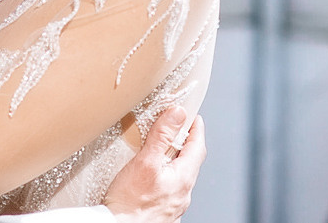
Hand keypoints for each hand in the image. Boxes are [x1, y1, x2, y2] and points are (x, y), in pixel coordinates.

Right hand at [103, 107, 205, 222]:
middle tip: (177, 129)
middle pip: (190, 162)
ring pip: (180, 177)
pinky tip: (151, 178)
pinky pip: (170, 190)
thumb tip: (177, 114)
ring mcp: (174, 206)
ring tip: (160, 152)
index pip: (198, 147)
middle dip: (185, 144)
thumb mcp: (145, 161)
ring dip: (174, 162)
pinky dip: (165, 178)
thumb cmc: (129, 204)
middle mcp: (183, 194)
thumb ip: (162, 136)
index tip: (193, 117)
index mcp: (183, 178)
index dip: (196, 129)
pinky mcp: (164, 213)